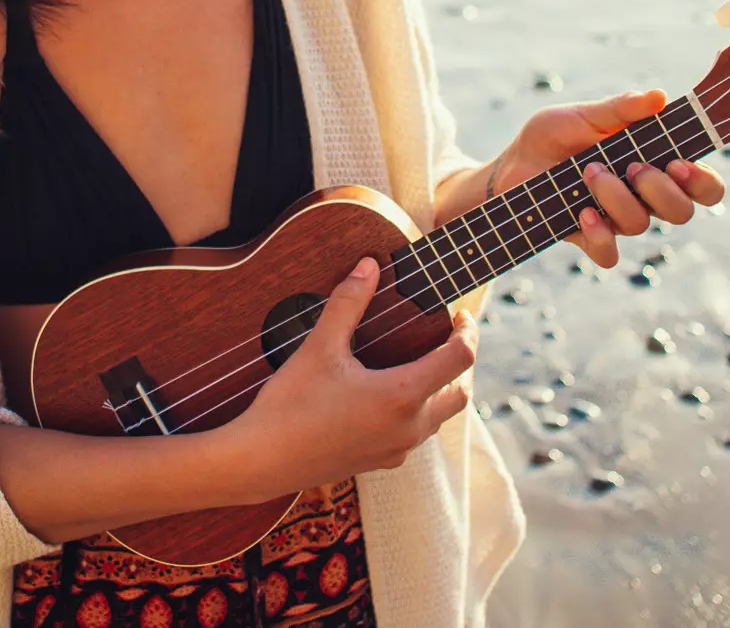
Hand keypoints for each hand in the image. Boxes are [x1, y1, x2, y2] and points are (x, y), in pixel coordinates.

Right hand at [230, 257, 476, 499]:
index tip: (460, 314)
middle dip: (460, 364)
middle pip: (459, 394)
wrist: (262, 462)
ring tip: (420, 361)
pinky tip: (389, 396)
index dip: (467, 332)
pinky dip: (417, 412)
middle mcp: (408, 427)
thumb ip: (348, 303)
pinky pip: (414, 435)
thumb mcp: (319, 348)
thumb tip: (369, 266)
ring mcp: (396, 450)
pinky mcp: (380, 463)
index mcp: (402, 395)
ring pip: (438, 418)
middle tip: (447, 336)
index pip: (459, 359)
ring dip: (440, 389)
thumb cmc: (290, 405)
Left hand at [494, 90, 724, 267]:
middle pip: (682, 211)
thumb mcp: (584, 115)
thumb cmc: (553, 137)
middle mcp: (642, 195)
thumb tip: (659, 97)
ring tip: (589, 173)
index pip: (702, 185)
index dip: (703, 182)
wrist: (510, 165)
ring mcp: (616, 219)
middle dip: (661, 190)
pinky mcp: (588, 237)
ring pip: (641, 225)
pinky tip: (582, 213)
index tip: (678, 163)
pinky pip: (609, 255)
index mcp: (653, 163)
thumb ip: (620, 109)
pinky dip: (600, 236)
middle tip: (633, 167)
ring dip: (617, 197)